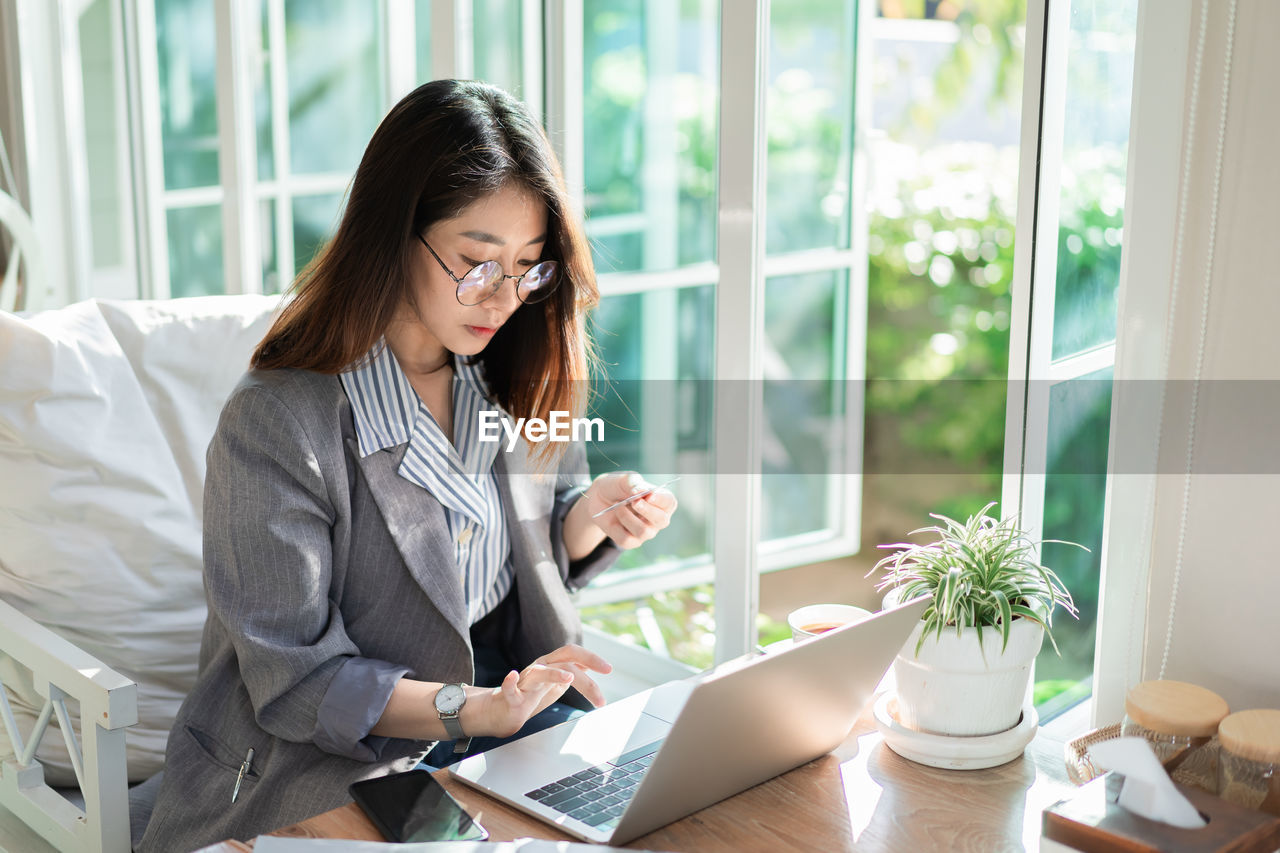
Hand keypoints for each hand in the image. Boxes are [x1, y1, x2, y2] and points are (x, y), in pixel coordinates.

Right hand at [472, 644, 611, 737]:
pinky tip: (512, 676)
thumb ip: (571, 675)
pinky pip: (508, 687)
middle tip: (606, 672)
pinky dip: (510, 682)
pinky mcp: (509, 696)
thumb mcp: (555, 685)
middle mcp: (539, 668)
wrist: (502, 713)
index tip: (608, 669)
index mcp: (551, 666)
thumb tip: (590, 667)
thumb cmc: (529, 697)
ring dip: (555, 674)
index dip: (592, 658)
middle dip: (587, 662)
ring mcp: (525, 681)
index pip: (574, 654)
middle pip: (565, 658)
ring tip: (569, 678)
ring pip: (540, 671)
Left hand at [584, 471, 677, 549]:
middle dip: (647, 511)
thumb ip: (633, 482)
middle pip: (661, 521)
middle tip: (633, 501)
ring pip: (643, 531)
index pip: (669, 502)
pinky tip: (615, 516)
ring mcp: (646, 532)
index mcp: (661, 501)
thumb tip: (641, 491)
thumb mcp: (622, 479)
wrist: (598, 498)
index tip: (649, 496)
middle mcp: (657, 518)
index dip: (661, 500)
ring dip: (627, 517)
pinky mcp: (631, 542)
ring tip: (618, 505)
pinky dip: (617, 527)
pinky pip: (626, 539)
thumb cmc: (617, 486)